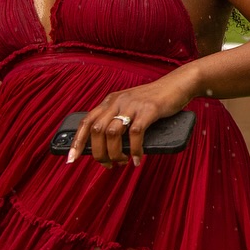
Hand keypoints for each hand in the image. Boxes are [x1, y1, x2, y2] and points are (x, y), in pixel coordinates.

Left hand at [68, 69, 195, 167]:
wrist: (177, 85)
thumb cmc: (155, 100)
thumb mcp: (130, 105)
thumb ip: (118, 118)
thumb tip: (107, 145)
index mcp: (110, 101)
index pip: (86, 121)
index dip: (77, 141)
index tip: (72, 158)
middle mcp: (118, 102)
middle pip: (97, 130)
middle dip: (98, 153)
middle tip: (107, 164)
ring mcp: (133, 105)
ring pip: (112, 133)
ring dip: (114, 153)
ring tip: (122, 162)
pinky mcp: (149, 110)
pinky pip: (135, 134)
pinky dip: (135, 150)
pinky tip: (137, 158)